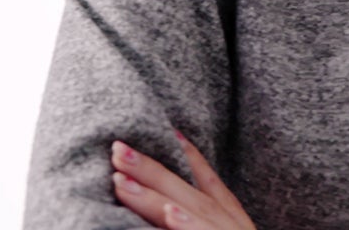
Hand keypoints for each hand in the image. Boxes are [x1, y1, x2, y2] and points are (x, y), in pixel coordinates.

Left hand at [111, 133, 255, 229]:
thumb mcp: (231, 228)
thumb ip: (205, 214)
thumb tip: (174, 205)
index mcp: (231, 218)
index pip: (208, 180)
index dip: (188, 154)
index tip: (167, 129)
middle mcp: (230, 224)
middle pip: (185, 189)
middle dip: (150, 167)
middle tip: (116, 147)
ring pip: (186, 211)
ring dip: (153, 194)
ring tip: (121, 180)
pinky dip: (188, 226)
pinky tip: (169, 214)